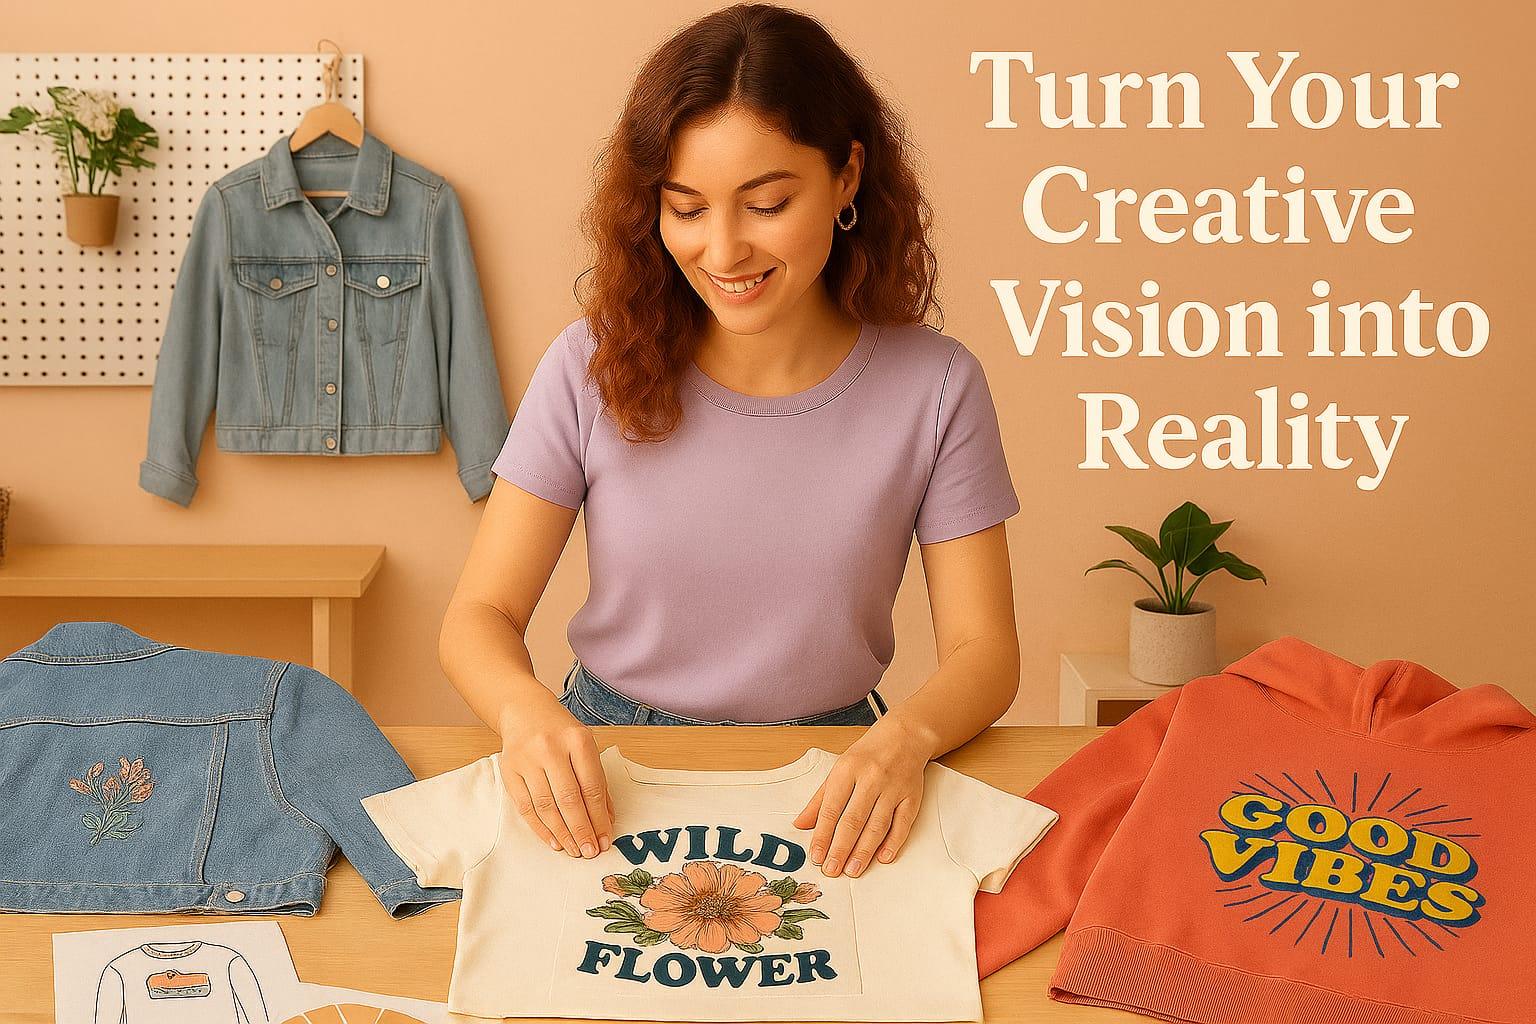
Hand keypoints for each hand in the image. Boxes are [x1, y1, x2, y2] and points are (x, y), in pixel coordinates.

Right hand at [497, 692, 613, 858]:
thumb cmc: (561, 732)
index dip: (599, 818)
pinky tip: (553, 840)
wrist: (524, 710)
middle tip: (590, 852)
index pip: (592, 787)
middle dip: (582, 830)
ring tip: (574, 850)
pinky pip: (525, 806)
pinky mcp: (508, 769)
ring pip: (546, 806)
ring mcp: (527, 759)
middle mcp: (551, 748)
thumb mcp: (585, 747)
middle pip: (569, 799)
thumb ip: (597, 781)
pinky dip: (540, 827)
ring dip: (562, 834)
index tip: (605, 840)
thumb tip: (607, 820)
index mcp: (577, 740)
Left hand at [791, 715, 934, 877]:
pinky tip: (882, 858)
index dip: (822, 835)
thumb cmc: (867, 755)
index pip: (831, 808)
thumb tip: (799, 825)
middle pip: (854, 820)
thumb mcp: (839, 770)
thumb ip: (819, 799)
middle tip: (832, 870)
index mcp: (847, 770)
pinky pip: (902, 823)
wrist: (904, 737)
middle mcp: (871, 778)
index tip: (816, 856)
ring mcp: (893, 788)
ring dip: (864, 851)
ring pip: (877, 825)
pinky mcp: (912, 796)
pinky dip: (893, 843)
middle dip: (841, 848)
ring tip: (853, 870)